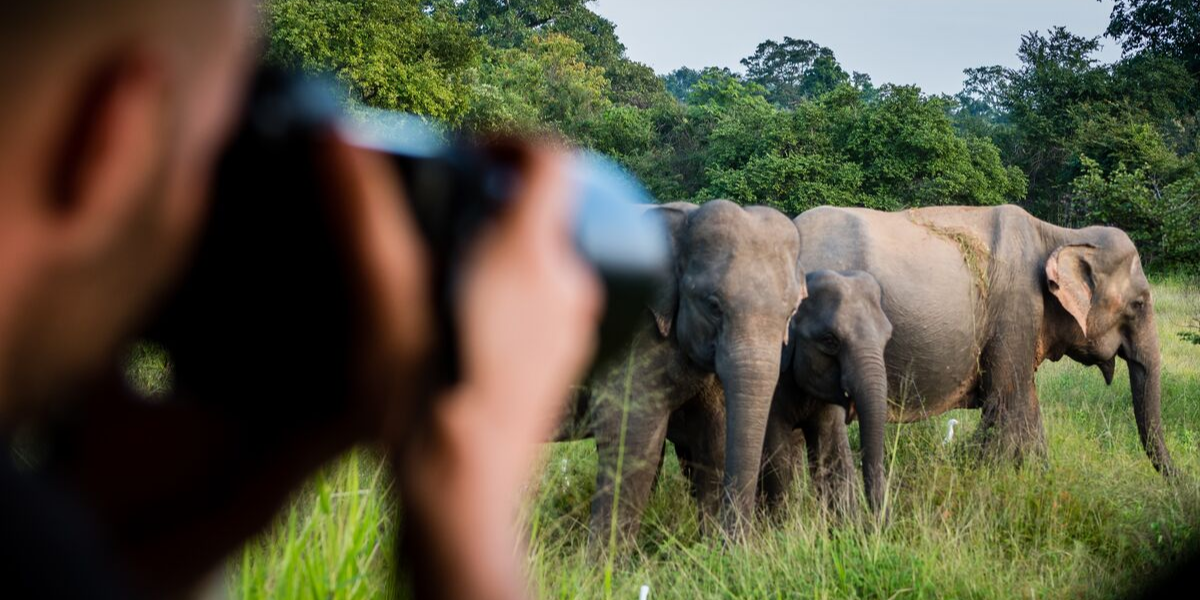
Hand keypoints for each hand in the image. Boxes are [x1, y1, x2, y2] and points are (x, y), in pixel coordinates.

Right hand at [322, 136, 601, 599]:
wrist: (461, 500)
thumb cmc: (420, 403)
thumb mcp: (382, 300)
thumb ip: (361, 214)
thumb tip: (335, 134)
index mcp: (532, 257)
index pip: (551, 159)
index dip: (509, 140)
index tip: (464, 153)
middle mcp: (567, 287)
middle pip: (551, 208)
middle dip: (499, 194)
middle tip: (445, 205)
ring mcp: (572, 330)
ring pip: (550, 257)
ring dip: (506, 242)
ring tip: (448, 260)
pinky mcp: (565, 364)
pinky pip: (549, 300)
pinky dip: (516, 286)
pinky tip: (466, 314)